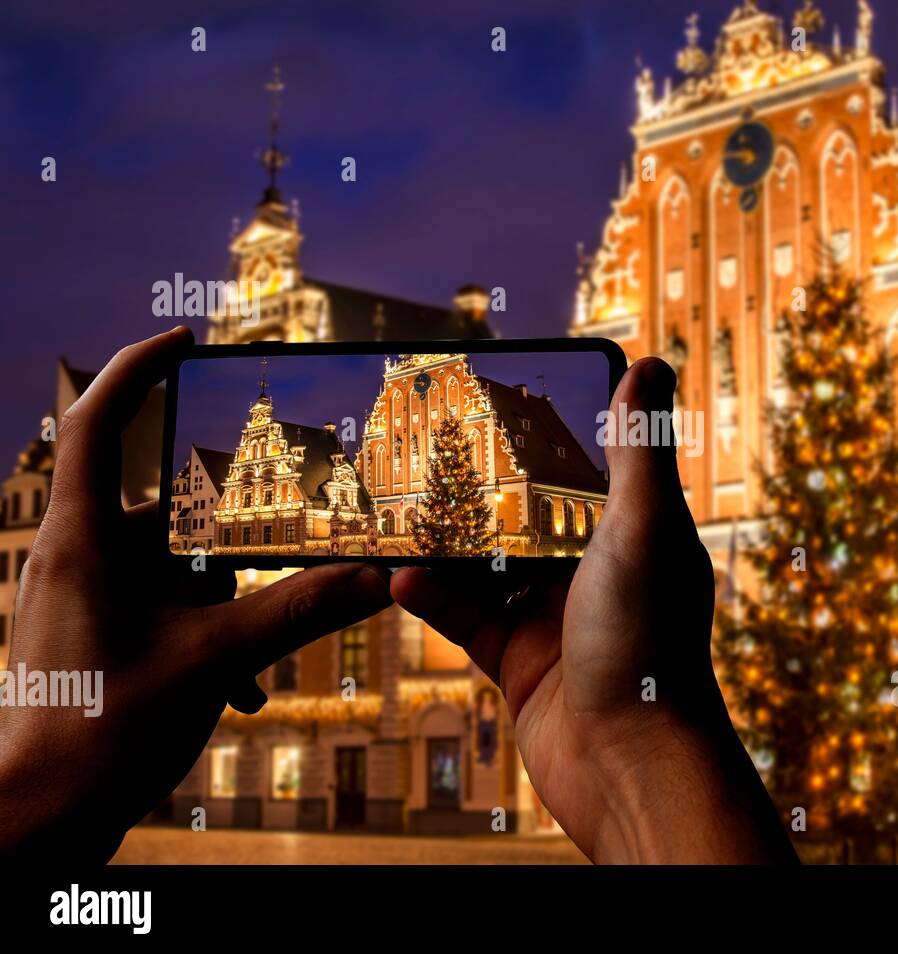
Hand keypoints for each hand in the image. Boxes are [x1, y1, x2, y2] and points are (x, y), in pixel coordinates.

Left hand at [0, 327, 392, 861]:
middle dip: (228, 530)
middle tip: (285, 526)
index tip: (187, 340)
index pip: (96, 423)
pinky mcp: (94, 635)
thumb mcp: (212, 660)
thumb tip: (375, 579)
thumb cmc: (99, 735)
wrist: (39, 821)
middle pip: (161, 506)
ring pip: (170, 569)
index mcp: (82, 542)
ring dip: (223, 601)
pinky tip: (238, 688)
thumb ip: (299, 611)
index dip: (136, 369)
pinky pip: (161, 610)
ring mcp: (81, 600)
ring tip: (258, 650)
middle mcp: (74, 559)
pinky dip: (204, 634)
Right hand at [392, 358, 796, 862]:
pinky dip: (432, 598)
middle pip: (527, 518)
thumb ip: (638, 453)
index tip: (496, 404)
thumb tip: (650, 363)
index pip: (584, 472)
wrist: (629, 766)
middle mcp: (596, 575)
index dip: (545, 440)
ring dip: (444, 544)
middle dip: (480, 490)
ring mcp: (554, 619)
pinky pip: (466, 619)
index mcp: (634, 538)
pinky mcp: (519, 662)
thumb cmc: (648, 645)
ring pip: (488, 567)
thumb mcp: (642, 532)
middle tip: (423, 451)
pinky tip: (396, 578)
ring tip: (396, 509)